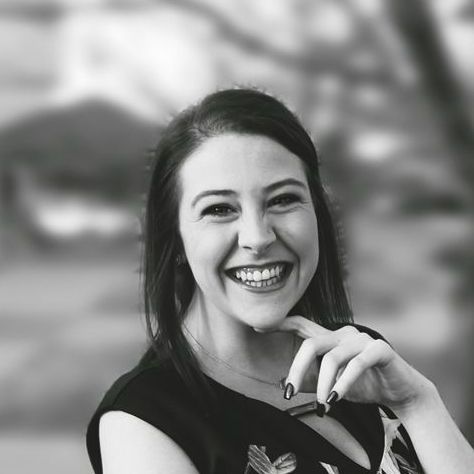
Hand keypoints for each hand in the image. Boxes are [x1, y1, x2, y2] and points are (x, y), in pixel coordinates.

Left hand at [263, 316, 431, 412]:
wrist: (402, 392)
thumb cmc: (364, 384)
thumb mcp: (331, 385)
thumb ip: (310, 382)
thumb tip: (282, 384)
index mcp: (331, 338)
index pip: (302, 325)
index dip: (281, 324)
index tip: (259, 328)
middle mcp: (344, 334)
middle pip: (311, 344)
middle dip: (297, 369)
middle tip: (289, 393)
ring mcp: (362, 339)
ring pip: (332, 357)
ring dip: (323, 385)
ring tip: (323, 407)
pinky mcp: (380, 349)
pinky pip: (357, 364)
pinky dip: (344, 383)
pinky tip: (336, 400)